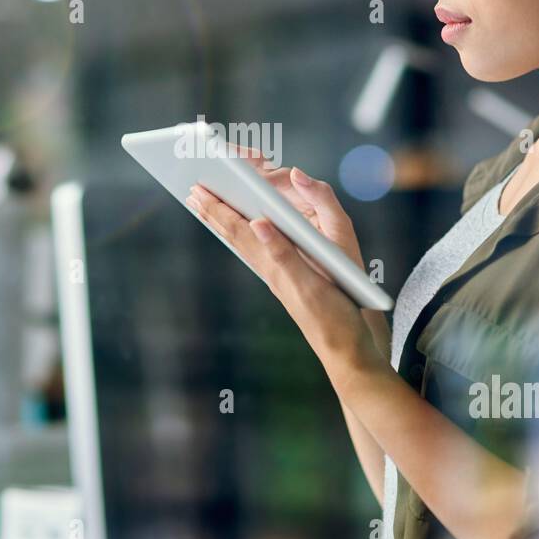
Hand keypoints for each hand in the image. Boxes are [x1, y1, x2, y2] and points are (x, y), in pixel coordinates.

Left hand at [184, 163, 374, 367]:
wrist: (345, 348)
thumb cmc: (332, 319)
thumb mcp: (310, 284)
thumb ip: (283, 253)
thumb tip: (258, 223)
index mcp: (273, 264)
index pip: (237, 230)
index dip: (217, 209)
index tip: (197, 190)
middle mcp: (270, 269)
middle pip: (234, 235)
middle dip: (213, 213)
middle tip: (192, 193)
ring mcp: (278, 276)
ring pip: (244, 243)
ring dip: (225, 224)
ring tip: (210, 210)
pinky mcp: (290, 281)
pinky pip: (259, 252)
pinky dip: (247, 237)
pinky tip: (247, 236)